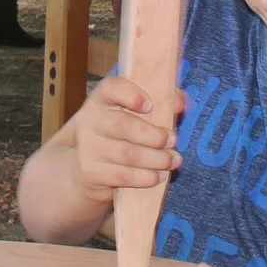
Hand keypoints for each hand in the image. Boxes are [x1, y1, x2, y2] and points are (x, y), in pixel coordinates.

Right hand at [67, 76, 182, 197]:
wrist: (87, 170)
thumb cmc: (120, 136)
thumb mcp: (135, 115)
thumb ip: (161, 101)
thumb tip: (180, 104)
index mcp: (101, 99)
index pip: (110, 88)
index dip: (130, 94)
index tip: (150, 105)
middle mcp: (88, 120)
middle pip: (122, 125)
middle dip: (154, 136)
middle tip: (173, 141)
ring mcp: (87, 147)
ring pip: (126, 154)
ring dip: (156, 159)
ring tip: (173, 161)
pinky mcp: (90, 172)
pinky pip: (123, 176)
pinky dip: (145, 177)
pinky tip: (158, 176)